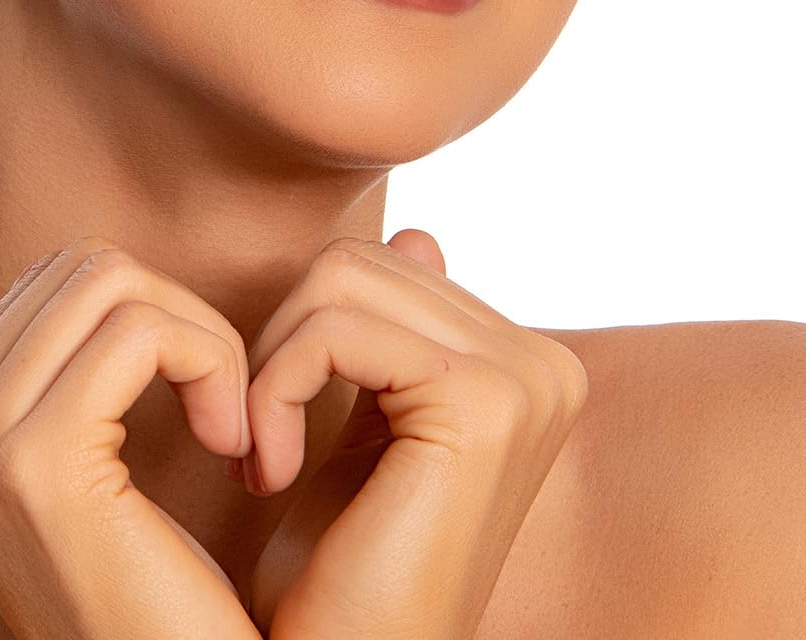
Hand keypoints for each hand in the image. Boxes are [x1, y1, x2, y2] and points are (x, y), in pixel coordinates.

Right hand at [0, 237, 261, 639]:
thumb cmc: (146, 590)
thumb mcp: (76, 465)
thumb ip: (54, 366)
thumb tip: (93, 260)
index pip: (52, 279)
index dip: (148, 315)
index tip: (194, 399)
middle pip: (82, 269)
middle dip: (179, 318)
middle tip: (227, 408)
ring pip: (114, 284)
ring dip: (204, 340)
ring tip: (231, 426)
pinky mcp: (35, 464)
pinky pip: (143, 333)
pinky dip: (213, 365)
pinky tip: (233, 446)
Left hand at [234, 230, 589, 638]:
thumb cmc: (345, 572)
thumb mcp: (370, 428)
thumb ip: (402, 332)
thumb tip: (419, 233)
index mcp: (529, 363)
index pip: (382, 262)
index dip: (306, 331)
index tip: (281, 423)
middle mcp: (546, 364)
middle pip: (359, 260)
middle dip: (285, 339)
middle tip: (259, 438)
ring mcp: (527, 380)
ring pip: (340, 280)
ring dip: (272, 367)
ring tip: (264, 458)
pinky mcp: (484, 404)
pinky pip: (333, 330)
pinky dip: (274, 390)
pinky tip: (270, 473)